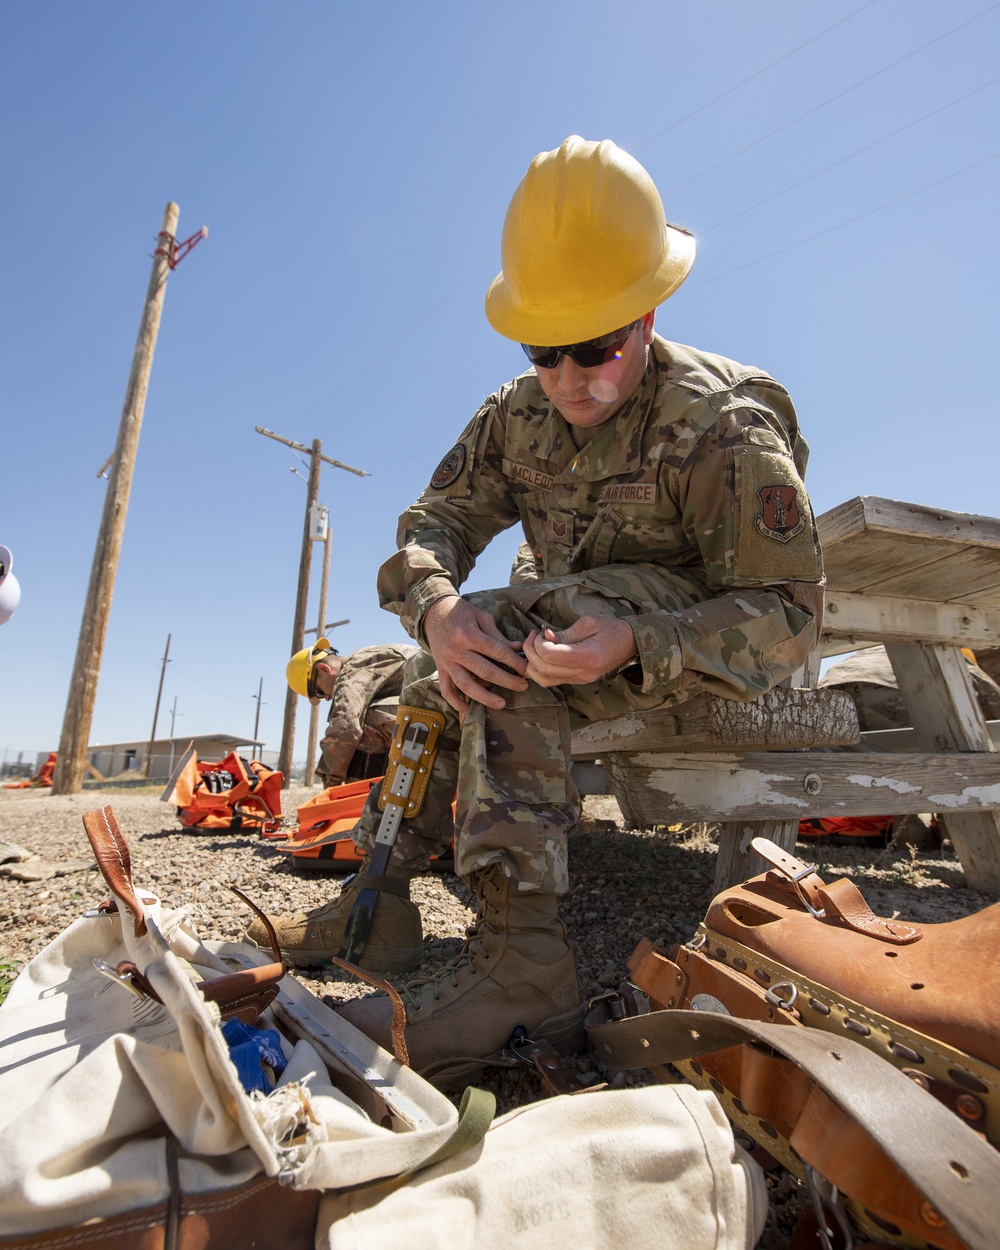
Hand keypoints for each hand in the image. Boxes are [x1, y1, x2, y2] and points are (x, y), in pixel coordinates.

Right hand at [423, 596, 528, 712]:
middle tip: (523, 687)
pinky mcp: (440, 669)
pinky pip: (445, 689)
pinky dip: (455, 701)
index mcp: (468, 634)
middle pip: (484, 671)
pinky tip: (467, 708)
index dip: (514, 662)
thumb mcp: (481, 617)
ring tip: (501, 703)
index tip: (527, 670)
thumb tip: (517, 648)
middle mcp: (456, 650)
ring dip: (484, 697)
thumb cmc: (461, 613)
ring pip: (466, 685)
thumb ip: (498, 635)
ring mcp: (446, 662)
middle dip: (506, 681)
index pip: (496, 651)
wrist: (433, 612)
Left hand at [523, 614, 636, 687]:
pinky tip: (541, 654)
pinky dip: (540, 669)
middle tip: (533, 636)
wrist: (629, 643)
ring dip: (532, 663)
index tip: (540, 632)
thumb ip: (566, 633)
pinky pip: (552, 680)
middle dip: (531, 652)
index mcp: (589, 656)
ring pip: (545, 680)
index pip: (551, 657)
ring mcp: (581, 679)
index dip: (538, 644)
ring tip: (534, 645)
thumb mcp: (589, 622)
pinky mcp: (577, 681)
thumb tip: (545, 637)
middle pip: (544, 670)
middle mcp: (584, 673)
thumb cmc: (611, 628)